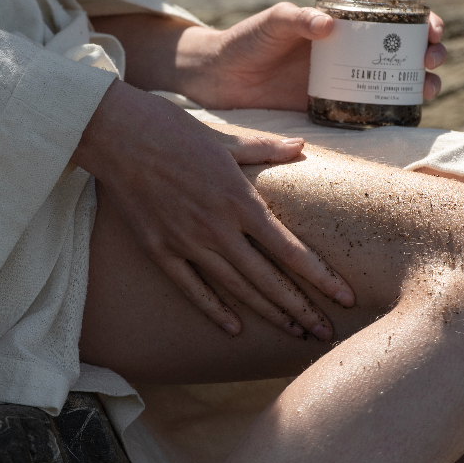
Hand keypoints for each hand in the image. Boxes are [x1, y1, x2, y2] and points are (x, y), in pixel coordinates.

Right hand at [73, 80, 355, 338]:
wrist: (118, 136)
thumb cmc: (173, 130)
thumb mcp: (225, 138)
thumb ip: (265, 148)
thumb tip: (300, 147)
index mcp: (239, 200)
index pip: (291, 250)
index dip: (321, 278)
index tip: (345, 298)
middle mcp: (217, 228)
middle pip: (269, 279)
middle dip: (301, 308)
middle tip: (325, 332)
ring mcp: (187, 243)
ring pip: (236, 289)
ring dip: (267, 313)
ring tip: (293, 331)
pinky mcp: (160, 250)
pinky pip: (192, 289)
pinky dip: (214, 310)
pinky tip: (235, 328)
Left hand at [178, 3, 447, 109]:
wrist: (222, 79)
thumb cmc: (248, 41)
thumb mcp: (273, 21)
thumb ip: (297, 18)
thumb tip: (328, 26)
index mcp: (344, 25)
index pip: (393, 18)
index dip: (422, 21)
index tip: (432, 28)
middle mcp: (351, 52)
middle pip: (405, 51)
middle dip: (430, 54)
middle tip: (431, 59)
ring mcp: (345, 82)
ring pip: (396, 82)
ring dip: (421, 84)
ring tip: (427, 87)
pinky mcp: (333, 110)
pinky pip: (371, 113)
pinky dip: (393, 113)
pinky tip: (405, 113)